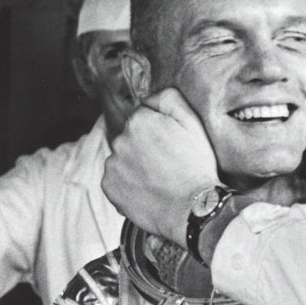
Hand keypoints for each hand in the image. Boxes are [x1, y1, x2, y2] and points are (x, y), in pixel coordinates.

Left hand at [103, 87, 217, 245]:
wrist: (193, 208)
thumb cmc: (196, 165)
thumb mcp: (193, 123)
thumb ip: (169, 98)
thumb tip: (149, 96)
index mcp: (139, 121)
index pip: (144, 118)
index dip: (160, 131)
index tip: (172, 145)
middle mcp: (119, 139)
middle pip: (131, 138)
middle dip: (145, 147)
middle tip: (167, 163)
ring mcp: (112, 164)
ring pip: (123, 158)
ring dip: (136, 165)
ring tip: (159, 179)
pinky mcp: (109, 186)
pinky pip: (117, 179)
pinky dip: (129, 184)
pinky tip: (148, 190)